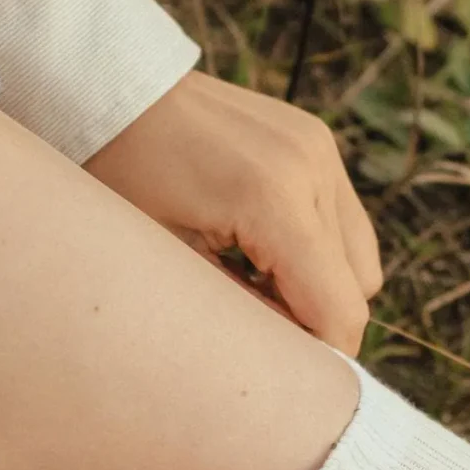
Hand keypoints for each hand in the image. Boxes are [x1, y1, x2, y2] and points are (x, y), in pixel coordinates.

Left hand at [84, 71, 381, 354]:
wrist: (109, 89)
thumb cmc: (118, 176)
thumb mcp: (169, 260)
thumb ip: (242, 314)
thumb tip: (293, 362)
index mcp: (273, 197)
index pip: (339, 308)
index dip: (321, 356)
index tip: (287, 380)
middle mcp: (311, 166)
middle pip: (358, 288)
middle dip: (318, 320)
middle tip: (258, 328)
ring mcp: (319, 147)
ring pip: (360, 258)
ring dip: (322, 284)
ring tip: (257, 282)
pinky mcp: (316, 140)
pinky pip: (344, 220)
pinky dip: (318, 248)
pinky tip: (263, 247)